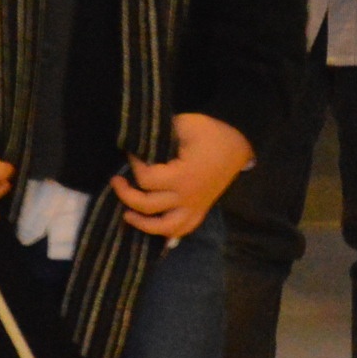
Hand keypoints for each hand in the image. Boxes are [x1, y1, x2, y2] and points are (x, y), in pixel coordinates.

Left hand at [110, 110, 251, 239]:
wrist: (239, 146)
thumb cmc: (212, 134)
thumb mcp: (186, 124)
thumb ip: (161, 134)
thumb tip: (139, 141)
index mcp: (183, 176)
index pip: (146, 178)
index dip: (133, 165)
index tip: (131, 152)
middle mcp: (187, 197)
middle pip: (147, 205)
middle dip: (126, 194)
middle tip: (116, 181)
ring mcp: (194, 207)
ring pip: (164, 227)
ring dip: (142, 224)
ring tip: (127, 214)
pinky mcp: (200, 211)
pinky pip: (182, 230)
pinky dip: (167, 233)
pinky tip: (153, 227)